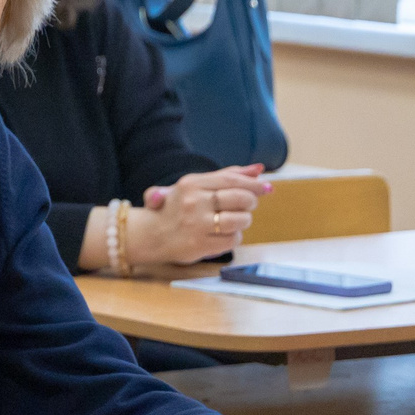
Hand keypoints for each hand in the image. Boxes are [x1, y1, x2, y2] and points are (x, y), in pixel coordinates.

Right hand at [132, 165, 271, 263]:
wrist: (148, 235)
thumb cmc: (175, 208)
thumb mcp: (194, 186)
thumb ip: (226, 175)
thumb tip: (258, 169)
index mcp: (191, 184)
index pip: (231, 179)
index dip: (253, 184)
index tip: (267, 188)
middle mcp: (193, 202)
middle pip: (241, 198)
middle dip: (250, 202)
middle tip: (246, 206)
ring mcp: (196, 224)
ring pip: (240, 220)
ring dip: (242, 222)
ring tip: (232, 222)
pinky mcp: (200, 244)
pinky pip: (233, 240)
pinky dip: (232, 238)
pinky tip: (221, 236)